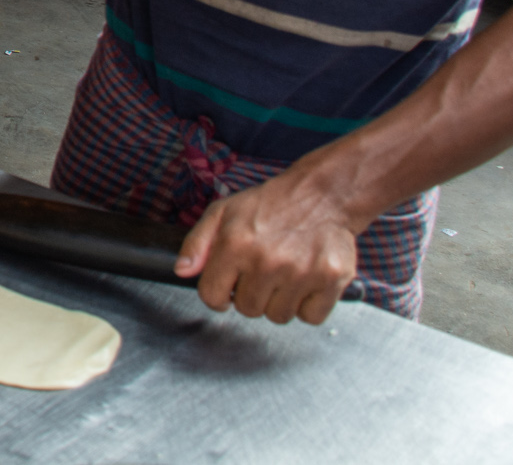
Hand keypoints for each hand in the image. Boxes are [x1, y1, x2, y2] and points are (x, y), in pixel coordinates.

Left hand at [174, 173, 356, 324]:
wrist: (322, 194)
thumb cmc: (270, 206)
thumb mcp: (222, 212)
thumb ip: (197, 243)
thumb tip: (182, 271)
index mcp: (235, 244)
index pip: (212, 296)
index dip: (217, 294)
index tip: (228, 286)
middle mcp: (267, 261)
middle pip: (247, 310)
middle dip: (251, 294)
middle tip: (263, 270)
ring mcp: (301, 272)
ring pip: (278, 317)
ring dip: (280, 300)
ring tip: (285, 271)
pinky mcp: (331, 280)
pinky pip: (310, 317)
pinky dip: (309, 304)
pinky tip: (306, 279)